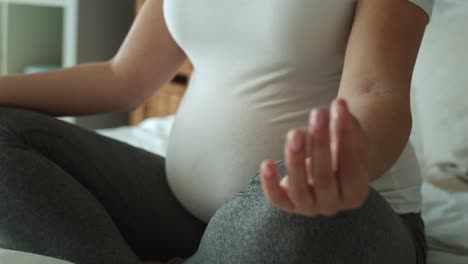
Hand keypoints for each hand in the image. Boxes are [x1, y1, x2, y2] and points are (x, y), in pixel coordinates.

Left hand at [260, 98, 370, 215]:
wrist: (328, 175)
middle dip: (320, 143)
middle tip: (318, 114)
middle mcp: (333, 206)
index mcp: (356, 192)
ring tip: (295, 132)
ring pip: (300, 189)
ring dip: (295, 159)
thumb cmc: (341, 152)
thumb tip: (339, 106)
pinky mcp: (288, 206)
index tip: (339, 107)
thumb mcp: (352, 140)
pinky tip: (266, 163)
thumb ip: (348, 125)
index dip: (346, 136)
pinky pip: (277, 199)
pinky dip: (270, 183)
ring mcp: (309, 208)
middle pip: (324, 177)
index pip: (351, 166)